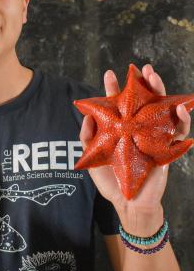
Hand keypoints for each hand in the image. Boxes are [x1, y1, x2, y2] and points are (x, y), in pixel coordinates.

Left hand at [80, 64, 190, 230]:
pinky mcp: (167, 148)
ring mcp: (154, 137)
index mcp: (121, 129)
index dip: (115, 89)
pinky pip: (178, 131)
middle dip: (144, 83)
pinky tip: (178, 109)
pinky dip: (181, 119)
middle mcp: (138, 129)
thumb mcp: (94, 159)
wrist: (128, 202)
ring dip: (163, 91)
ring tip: (156, 77)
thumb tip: (87, 117)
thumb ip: (88, 138)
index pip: (119, 104)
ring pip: (162, 109)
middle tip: (141, 68)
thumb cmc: (111, 181)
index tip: (110, 74)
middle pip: (144, 101)